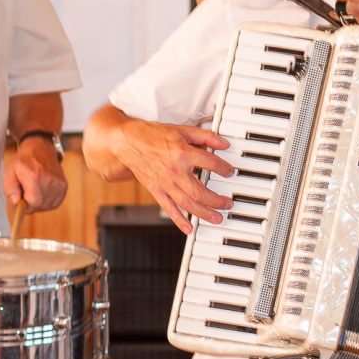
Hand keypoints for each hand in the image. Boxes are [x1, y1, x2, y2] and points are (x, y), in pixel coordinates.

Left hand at [3, 135, 67, 215]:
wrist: (40, 148)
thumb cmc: (23, 161)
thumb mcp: (10, 172)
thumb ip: (10, 189)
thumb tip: (16, 203)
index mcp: (35, 177)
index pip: (33, 203)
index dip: (25, 206)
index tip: (21, 200)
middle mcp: (49, 180)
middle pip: (40, 206)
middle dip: (31, 204)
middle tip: (26, 193)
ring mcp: (59, 183)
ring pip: (48, 205)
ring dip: (39, 202)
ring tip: (35, 190)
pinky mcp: (64, 185)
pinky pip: (55, 202)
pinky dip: (47, 200)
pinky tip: (42, 191)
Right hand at [114, 118, 234, 233]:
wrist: (128, 143)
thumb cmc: (154, 136)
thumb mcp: (183, 130)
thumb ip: (205, 136)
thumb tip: (224, 144)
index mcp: (183, 153)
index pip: (211, 163)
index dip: (224, 168)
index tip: (229, 172)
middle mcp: (175, 171)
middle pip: (200, 191)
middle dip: (217, 200)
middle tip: (227, 204)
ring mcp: (165, 183)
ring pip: (187, 203)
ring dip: (204, 213)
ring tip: (217, 218)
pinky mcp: (156, 191)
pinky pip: (169, 208)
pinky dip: (179, 220)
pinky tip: (189, 228)